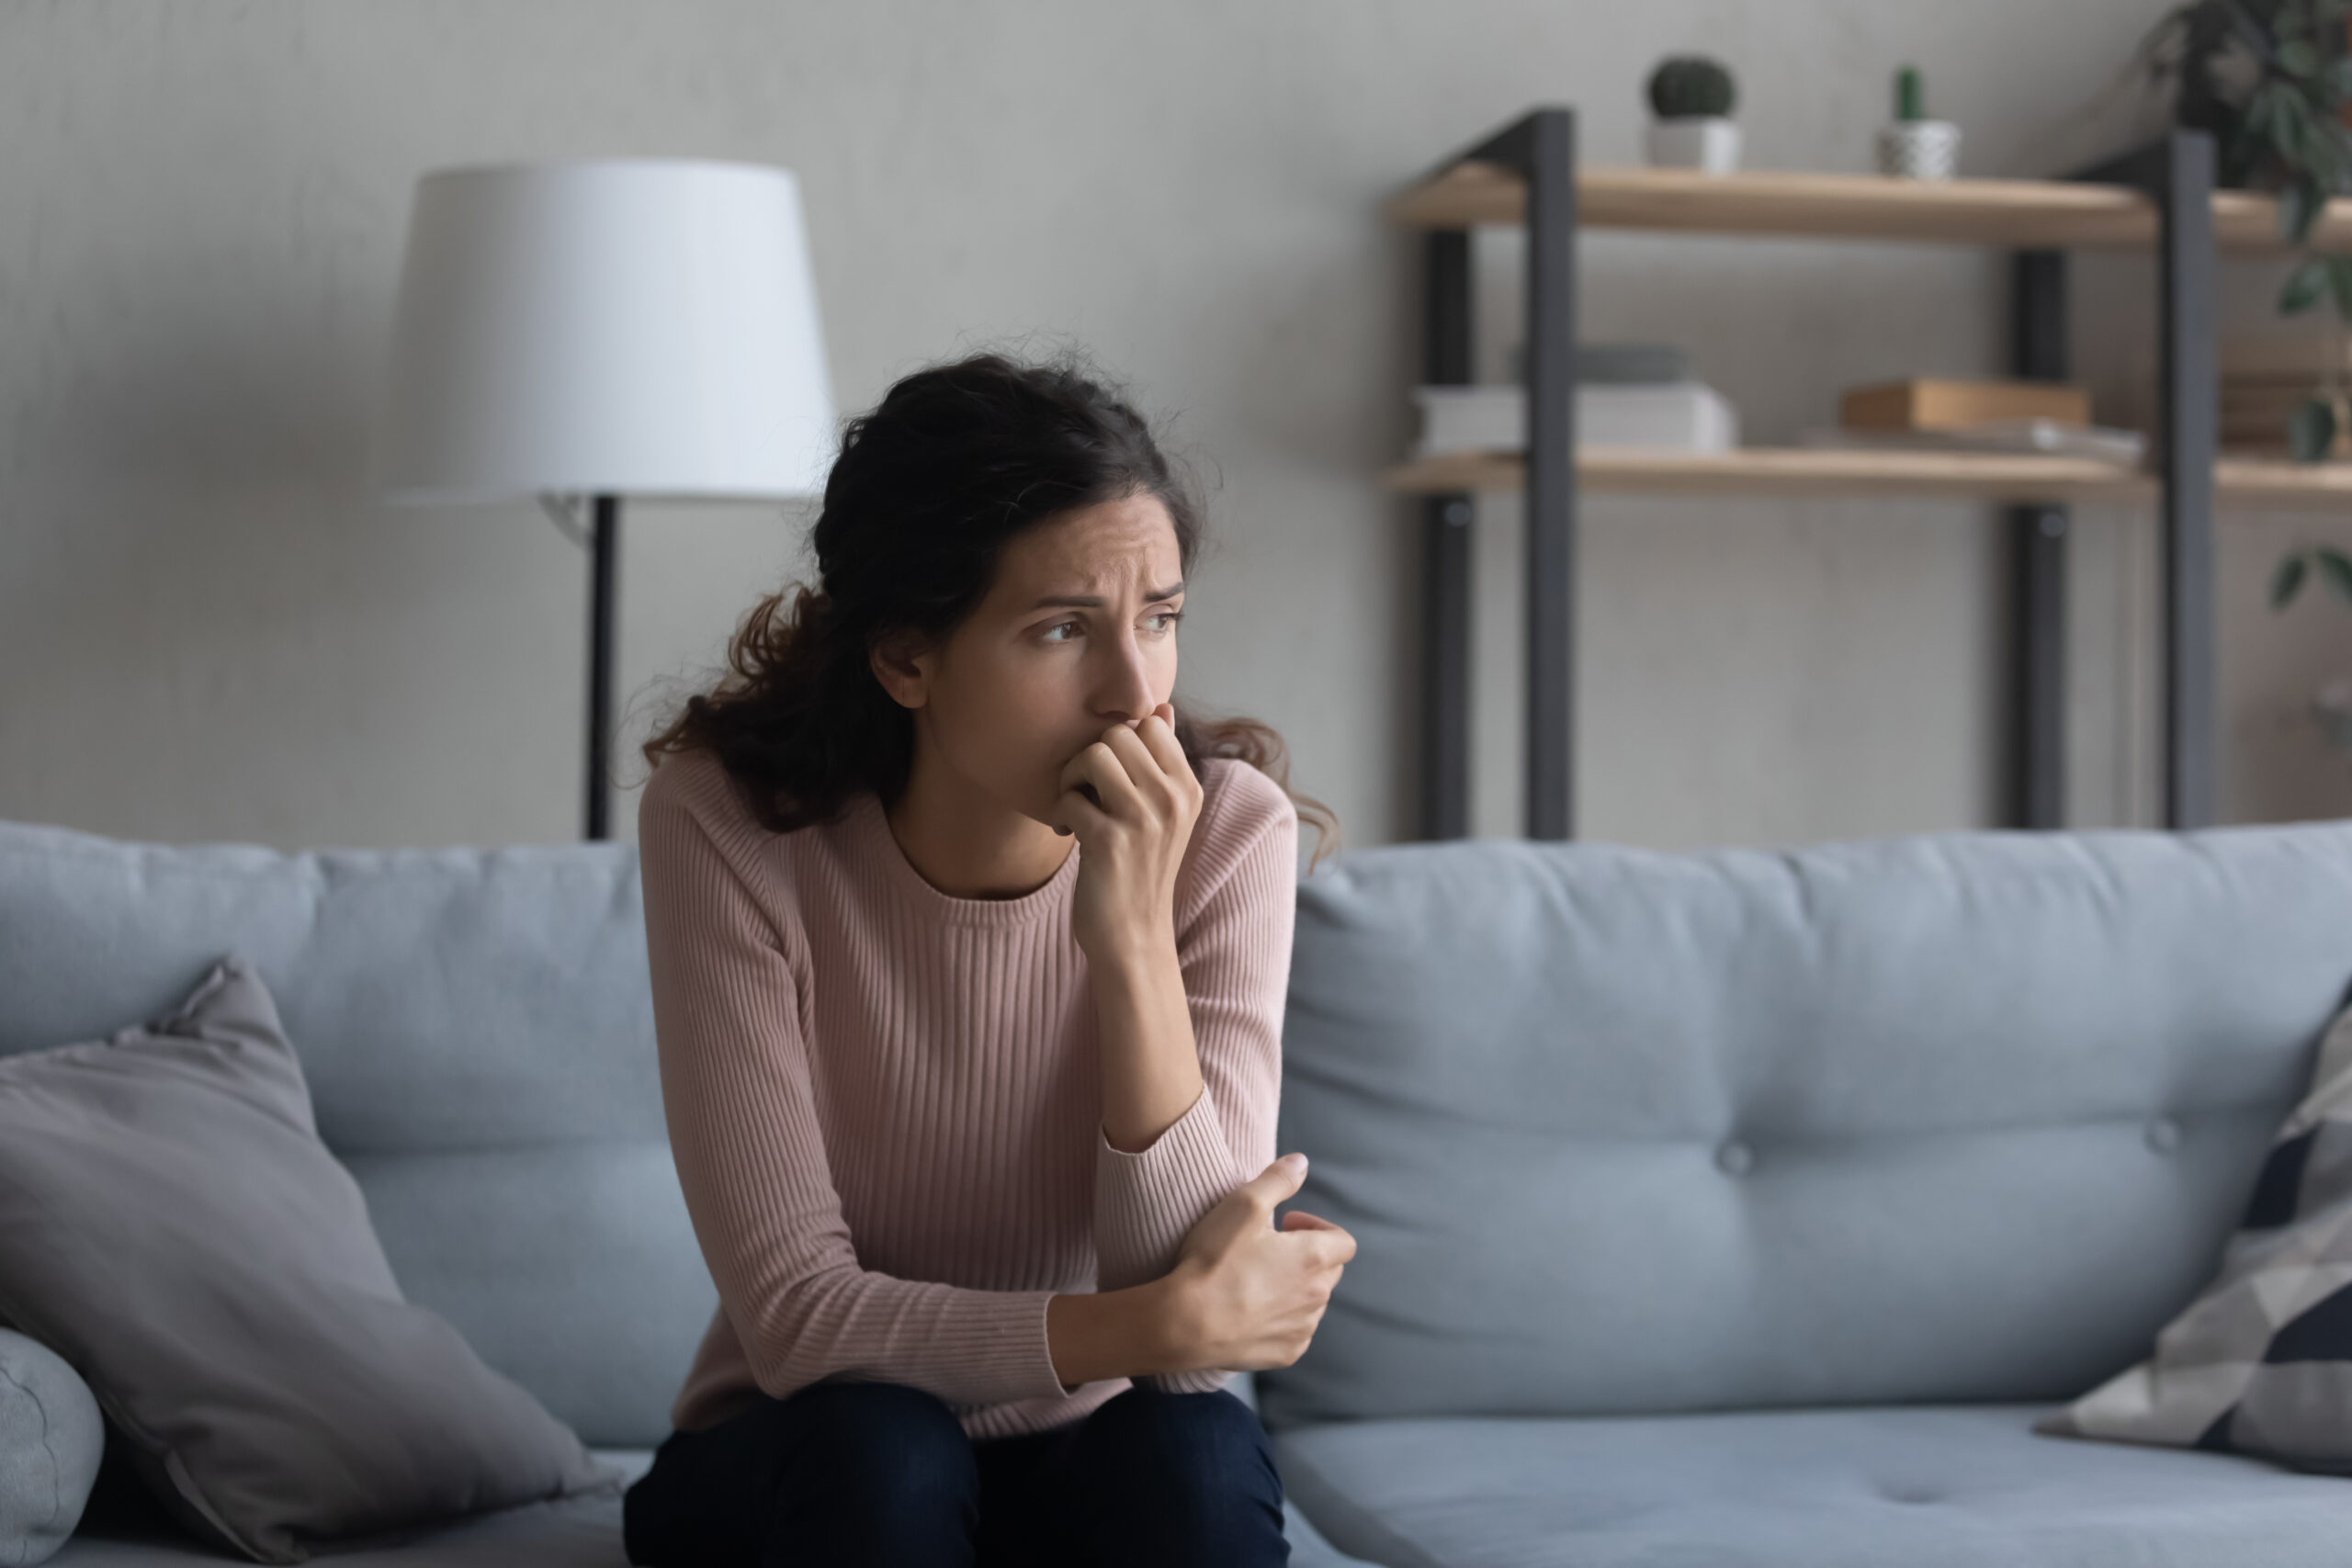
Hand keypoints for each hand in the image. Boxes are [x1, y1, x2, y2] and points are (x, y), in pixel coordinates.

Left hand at [1051, 700, 1202, 963]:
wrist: (1133, 937)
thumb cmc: (1139, 869)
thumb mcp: (1164, 813)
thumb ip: (1162, 760)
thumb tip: (1162, 707)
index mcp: (1188, 788)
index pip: (1150, 723)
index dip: (1119, 742)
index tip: (1110, 777)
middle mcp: (1174, 799)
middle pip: (1117, 733)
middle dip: (1090, 757)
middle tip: (1085, 792)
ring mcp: (1145, 821)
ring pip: (1093, 755)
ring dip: (1071, 780)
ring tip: (1075, 807)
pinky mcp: (1111, 843)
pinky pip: (1070, 799)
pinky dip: (1060, 815)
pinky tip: (1068, 836)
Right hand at [1164, 1154, 1355, 1372]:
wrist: (1186, 1323)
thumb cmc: (1215, 1261)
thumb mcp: (1243, 1204)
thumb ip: (1278, 1180)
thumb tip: (1302, 1163)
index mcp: (1315, 1258)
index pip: (1343, 1241)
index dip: (1318, 1227)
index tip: (1286, 1224)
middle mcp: (1318, 1297)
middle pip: (1330, 1270)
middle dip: (1308, 1256)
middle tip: (1270, 1249)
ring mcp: (1303, 1329)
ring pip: (1312, 1302)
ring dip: (1295, 1288)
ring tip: (1256, 1280)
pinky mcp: (1286, 1354)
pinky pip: (1295, 1331)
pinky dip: (1282, 1319)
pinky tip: (1251, 1310)